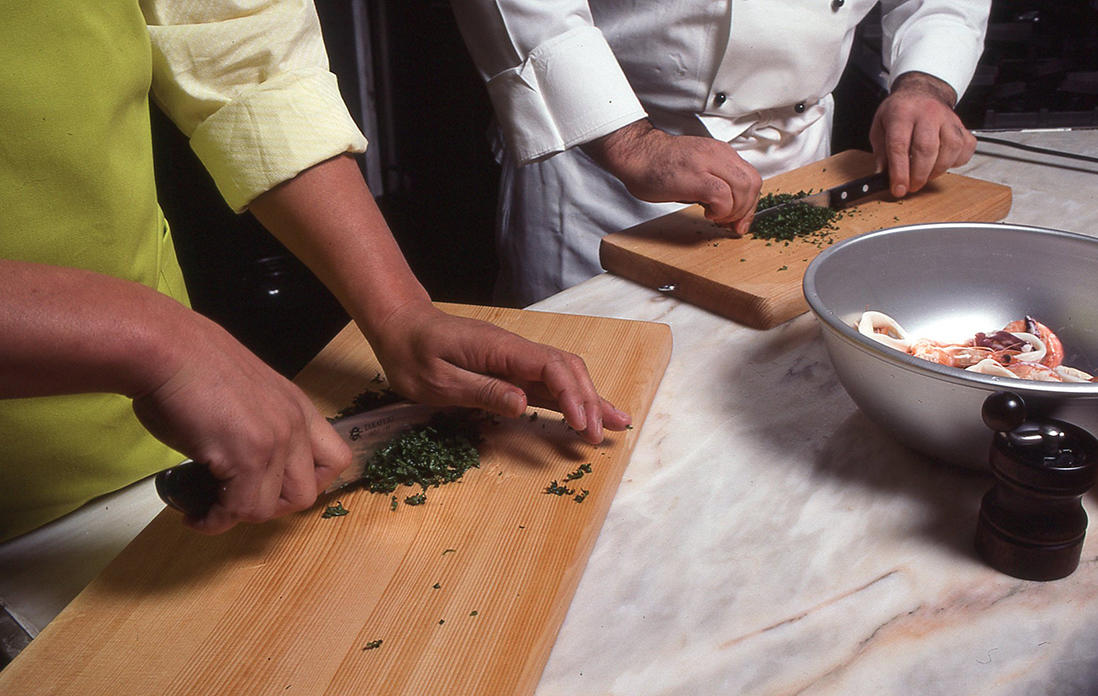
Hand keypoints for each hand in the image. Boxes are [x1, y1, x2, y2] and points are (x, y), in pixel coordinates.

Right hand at [131, 308, 350, 533]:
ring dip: (241, 513)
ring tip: (213, 506)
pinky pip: (240, 509)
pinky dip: (215, 520)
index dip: (305, 482)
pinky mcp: (247, 457)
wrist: (164, 349)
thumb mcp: (244, 394)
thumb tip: (241, 463)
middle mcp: (295, 424)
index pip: (334, 459)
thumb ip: (258, 424)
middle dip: (272, 506)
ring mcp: (275, 441)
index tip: (272, 487)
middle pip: (309, 492)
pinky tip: (196, 515)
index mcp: (298, 406)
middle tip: (240, 500)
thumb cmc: (188, 364)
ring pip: (273, 507)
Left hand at [366, 300, 631, 443]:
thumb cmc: (412, 353)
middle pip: (566, 369)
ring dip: (588, 399)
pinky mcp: (510, 368)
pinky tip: (585, 414)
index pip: (549, 367)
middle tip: (602, 436)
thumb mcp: (438, 380)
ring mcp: (514, 358)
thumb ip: (481, 390)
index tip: (582, 425)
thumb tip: (523, 403)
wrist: (400, 326)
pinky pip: (546, 382)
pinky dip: (570, 399)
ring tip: (615, 424)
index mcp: (499, 348)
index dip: (572, 396)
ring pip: (563, 374)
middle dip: (589, 401)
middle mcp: (514, 350)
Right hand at [582, 119, 762, 234]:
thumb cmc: (660, 164)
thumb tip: (728, 209)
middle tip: (731, 224)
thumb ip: (716, 183)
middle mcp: (718, 155)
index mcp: (720, 153)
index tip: (741, 220)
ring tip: (718, 217)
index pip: (751, 178)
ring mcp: (708, 164)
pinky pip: (723, 197)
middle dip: (746, 210)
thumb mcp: (697, 168)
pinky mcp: (696, 178)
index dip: (750, 204)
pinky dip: (721, 211)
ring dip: (735, 211)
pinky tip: (707, 213)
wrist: (636, 154)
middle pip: (753, 184)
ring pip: (743, 190)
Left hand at [869, 71, 976, 197]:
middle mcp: (927, 113)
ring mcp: (948, 118)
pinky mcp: (962, 125)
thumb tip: (883, 175)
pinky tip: (943, 162)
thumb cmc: (900, 111)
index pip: (900, 145)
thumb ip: (881, 152)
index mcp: (902, 113)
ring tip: (925, 175)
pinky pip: (965, 147)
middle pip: (926, 149)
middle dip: (919, 175)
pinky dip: (956, 161)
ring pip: (950, 149)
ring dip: (937, 170)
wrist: (922, 92)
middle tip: (912, 186)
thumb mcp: (880, 127)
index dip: (899, 172)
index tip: (898, 189)